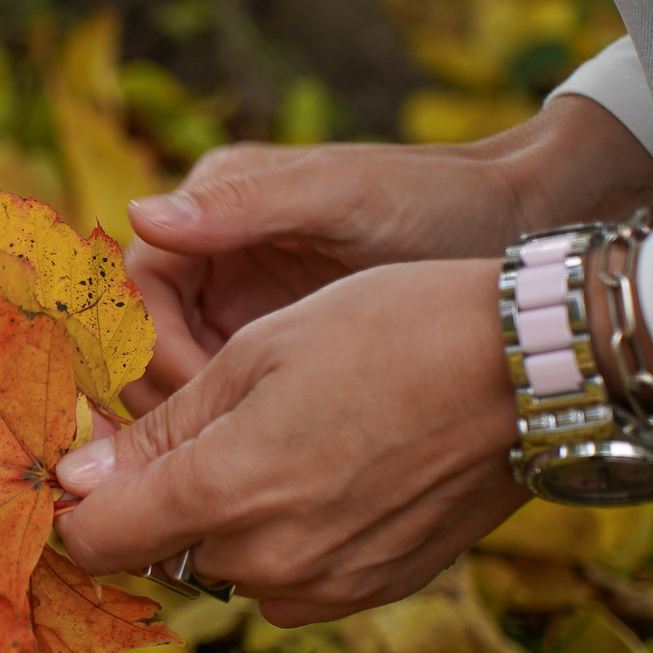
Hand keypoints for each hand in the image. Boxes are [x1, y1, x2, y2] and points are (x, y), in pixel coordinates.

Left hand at [56, 259, 526, 624]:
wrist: (531, 368)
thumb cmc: (388, 331)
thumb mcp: (255, 355)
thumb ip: (162, 431)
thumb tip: (77, 481)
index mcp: (225, 491)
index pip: (97, 541)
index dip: (84, 500)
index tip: (95, 461)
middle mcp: (271, 559)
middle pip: (162, 551)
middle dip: (162, 500)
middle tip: (208, 426)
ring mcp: (329, 585)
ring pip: (229, 566)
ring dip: (229, 521)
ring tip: (284, 438)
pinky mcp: (376, 590)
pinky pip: (294, 579)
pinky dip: (289, 536)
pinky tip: (329, 470)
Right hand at [123, 96, 652, 410]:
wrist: (516, 233)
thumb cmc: (432, 198)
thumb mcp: (338, 196)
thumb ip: (240, 205)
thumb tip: (140, 213)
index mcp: (209, 215)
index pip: (137, 287)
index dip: (152, 342)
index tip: (199, 387)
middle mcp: (212, 264)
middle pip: (147, 343)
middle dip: (171, 393)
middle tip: (217, 438)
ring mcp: (243, 312)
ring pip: (183, 383)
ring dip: (201, 422)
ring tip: (251, 452)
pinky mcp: (279, 354)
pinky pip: (232, 403)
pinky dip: (240, 434)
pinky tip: (279, 456)